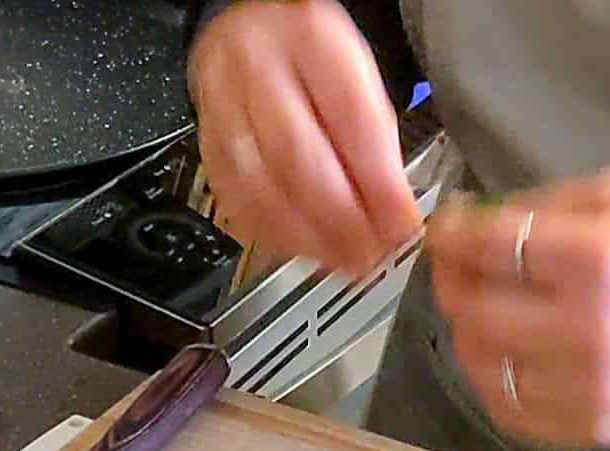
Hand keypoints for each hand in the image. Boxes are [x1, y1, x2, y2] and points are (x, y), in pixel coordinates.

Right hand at [189, 0, 421, 276]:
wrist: (249, 30)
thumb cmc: (313, 60)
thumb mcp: (360, 79)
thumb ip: (378, 142)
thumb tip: (394, 212)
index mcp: (312, 40)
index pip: (350, 119)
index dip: (378, 183)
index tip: (402, 225)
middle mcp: (258, 67)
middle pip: (298, 157)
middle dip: (341, 218)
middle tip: (372, 253)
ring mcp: (222, 105)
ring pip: (260, 186)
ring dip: (307, 236)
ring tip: (343, 261)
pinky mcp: (207, 145)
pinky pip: (236, 201)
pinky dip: (275, 235)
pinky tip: (303, 250)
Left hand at [425, 169, 609, 449]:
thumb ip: (542, 206)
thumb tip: (467, 222)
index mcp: (599, 256)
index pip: (487, 246)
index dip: (450, 237)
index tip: (442, 232)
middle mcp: (589, 326)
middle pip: (472, 309)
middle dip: (453, 284)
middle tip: (459, 271)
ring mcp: (590, 387)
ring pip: (481, 365)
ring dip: (468, 334)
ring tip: (484, 313)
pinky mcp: (596, 429)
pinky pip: (510, 412)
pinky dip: (494, 383)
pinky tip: (509, 358)